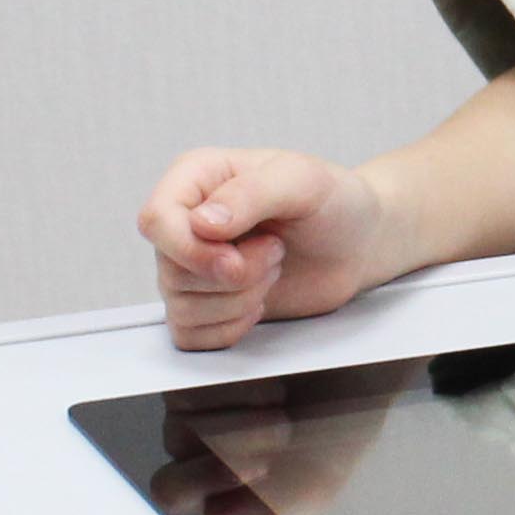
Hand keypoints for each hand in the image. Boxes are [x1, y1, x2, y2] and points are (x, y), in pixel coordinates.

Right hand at [141, 143, 411, 351]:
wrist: (358, 243)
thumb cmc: (333, 202)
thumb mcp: (304, 181)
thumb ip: (253, 194)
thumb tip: (202, 223)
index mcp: (197, 179)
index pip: (156, 220)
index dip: (189, 249)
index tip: (235, 258)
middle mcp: (186, 223)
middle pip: (172, 270)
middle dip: (233, 276)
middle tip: (276, 251)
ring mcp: (193, 267)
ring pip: (181, 307)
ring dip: (238, 300)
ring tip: (272, 269)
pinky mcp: (207, 305)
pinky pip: (191, 336)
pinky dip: (229, 329)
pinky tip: (260, 303)